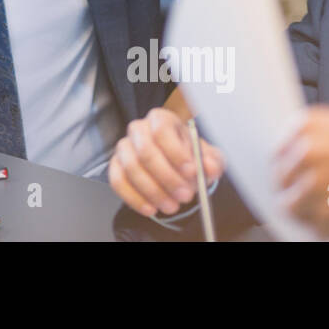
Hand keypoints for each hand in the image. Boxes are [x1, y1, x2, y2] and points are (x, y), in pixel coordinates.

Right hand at [108, 107, 224, 216]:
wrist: (176, 167)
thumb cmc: (189, 157)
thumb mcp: (207, 157)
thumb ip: (212, 161)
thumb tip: (209, 167)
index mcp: (161, 119)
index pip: (162, 130)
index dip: (176, 152)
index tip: (191, 171)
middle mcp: (139, 130)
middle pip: (145, 151)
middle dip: (167, 177)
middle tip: (184, 195)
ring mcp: (124, 147)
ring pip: (131, 168)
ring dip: (153, 191)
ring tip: (172, 205)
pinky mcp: (116, 166)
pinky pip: (118, 181)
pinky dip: (134, 198)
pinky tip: (151, 208)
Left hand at [276, 104, 328, 237]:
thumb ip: (321, 142)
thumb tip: (299, 164)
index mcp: (308, 125)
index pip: (278, 154)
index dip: (291, 170)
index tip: (298, 179)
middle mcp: (305, 150)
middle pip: (282, 181)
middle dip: (299, 191)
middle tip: (323, 197)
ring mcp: (314, 182)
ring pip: (293, 207)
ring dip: (313, 211)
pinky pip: (316, 228)